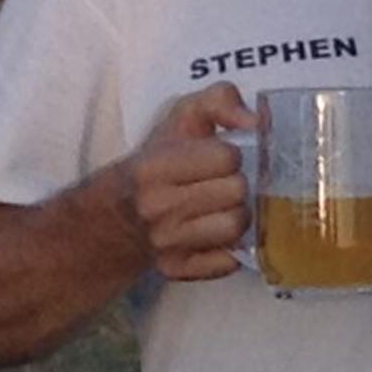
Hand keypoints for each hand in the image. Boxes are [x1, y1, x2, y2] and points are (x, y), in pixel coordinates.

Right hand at [127, 84, 254, 282]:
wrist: (115, 214)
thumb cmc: (158, 160)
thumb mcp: (182, 118)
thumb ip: (220, 101)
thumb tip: (256, 120)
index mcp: (154, 167)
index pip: (225, 158)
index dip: (231, 154)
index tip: (221, 157)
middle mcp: (156, 207)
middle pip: (236, 192)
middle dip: (239, 184)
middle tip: (225, 183)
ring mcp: (166, 243)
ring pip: (236, 227)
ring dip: (239, 214)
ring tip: (225, 206)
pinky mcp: (177, 270)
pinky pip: (228, 261)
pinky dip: (231, 248)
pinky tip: (217, 233)